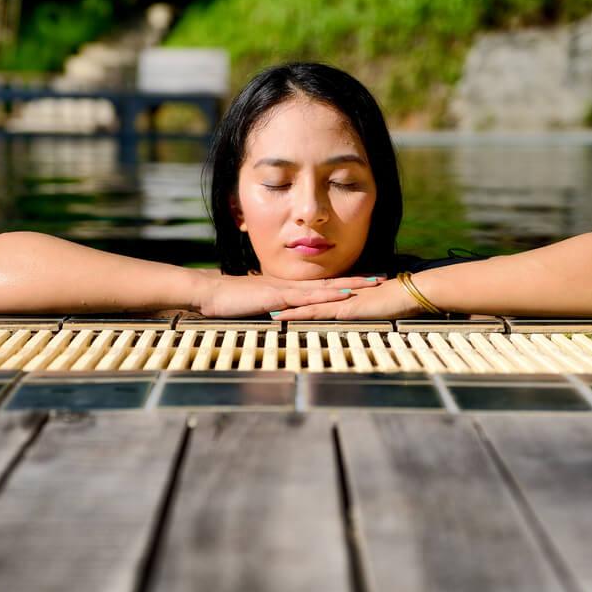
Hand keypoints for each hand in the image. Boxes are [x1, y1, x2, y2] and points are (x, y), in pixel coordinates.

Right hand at [195, 272, 384, 317]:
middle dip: (357, 280)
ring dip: (349, 285)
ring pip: (324, 287)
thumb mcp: (257, 304)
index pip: (322, 284)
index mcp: (288, 288)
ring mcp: (286, 290)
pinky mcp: (278, 298)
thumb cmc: (229, 300)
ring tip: (371, 284)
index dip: (344, 281)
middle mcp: (291, 287)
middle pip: (330, 282)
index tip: (365, 280)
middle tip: (381, 278)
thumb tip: (281, 312)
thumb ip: (272, 306)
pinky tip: (341, 296)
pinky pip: (307, 297)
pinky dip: (326, 296)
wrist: (210, 292)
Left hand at [269, 278, 422, 320]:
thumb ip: (362, 308)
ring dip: (287, 310)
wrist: (409, 293)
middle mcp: (338, 297)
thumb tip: (356, 313)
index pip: (316, 298)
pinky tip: (287, 318)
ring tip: (268, 313)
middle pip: (306, 300)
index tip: (281, 302)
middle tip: (265, 304)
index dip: (298, 300)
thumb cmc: (396, 300)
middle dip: (286, 302)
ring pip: (307, 306)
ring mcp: (340, 302)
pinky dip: (300, 315)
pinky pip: (317, 313)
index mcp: (343, 297)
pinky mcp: (344, 310)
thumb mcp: (374, 307)